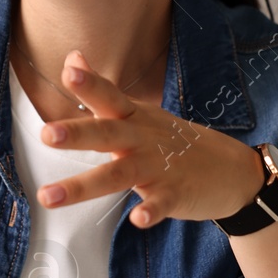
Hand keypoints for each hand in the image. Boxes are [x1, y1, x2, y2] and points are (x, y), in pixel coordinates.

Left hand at [34, 49, 263, 227]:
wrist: (231, 171)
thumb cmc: (173, 140)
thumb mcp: (138, 111)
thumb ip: (101, 91)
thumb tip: (72, 58)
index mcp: (133, 118)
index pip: (108, 96)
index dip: (90, 84)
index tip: (69, 71)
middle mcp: (141, 139)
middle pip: (106, 134)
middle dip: (76, 134)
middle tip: (46, 135)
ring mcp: (159, 167)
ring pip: (118, 175)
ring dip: (83, 186)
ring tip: (48, 196)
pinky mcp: (175, 194)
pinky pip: (161, 204)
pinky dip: (151, 211)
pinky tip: (138, 219)